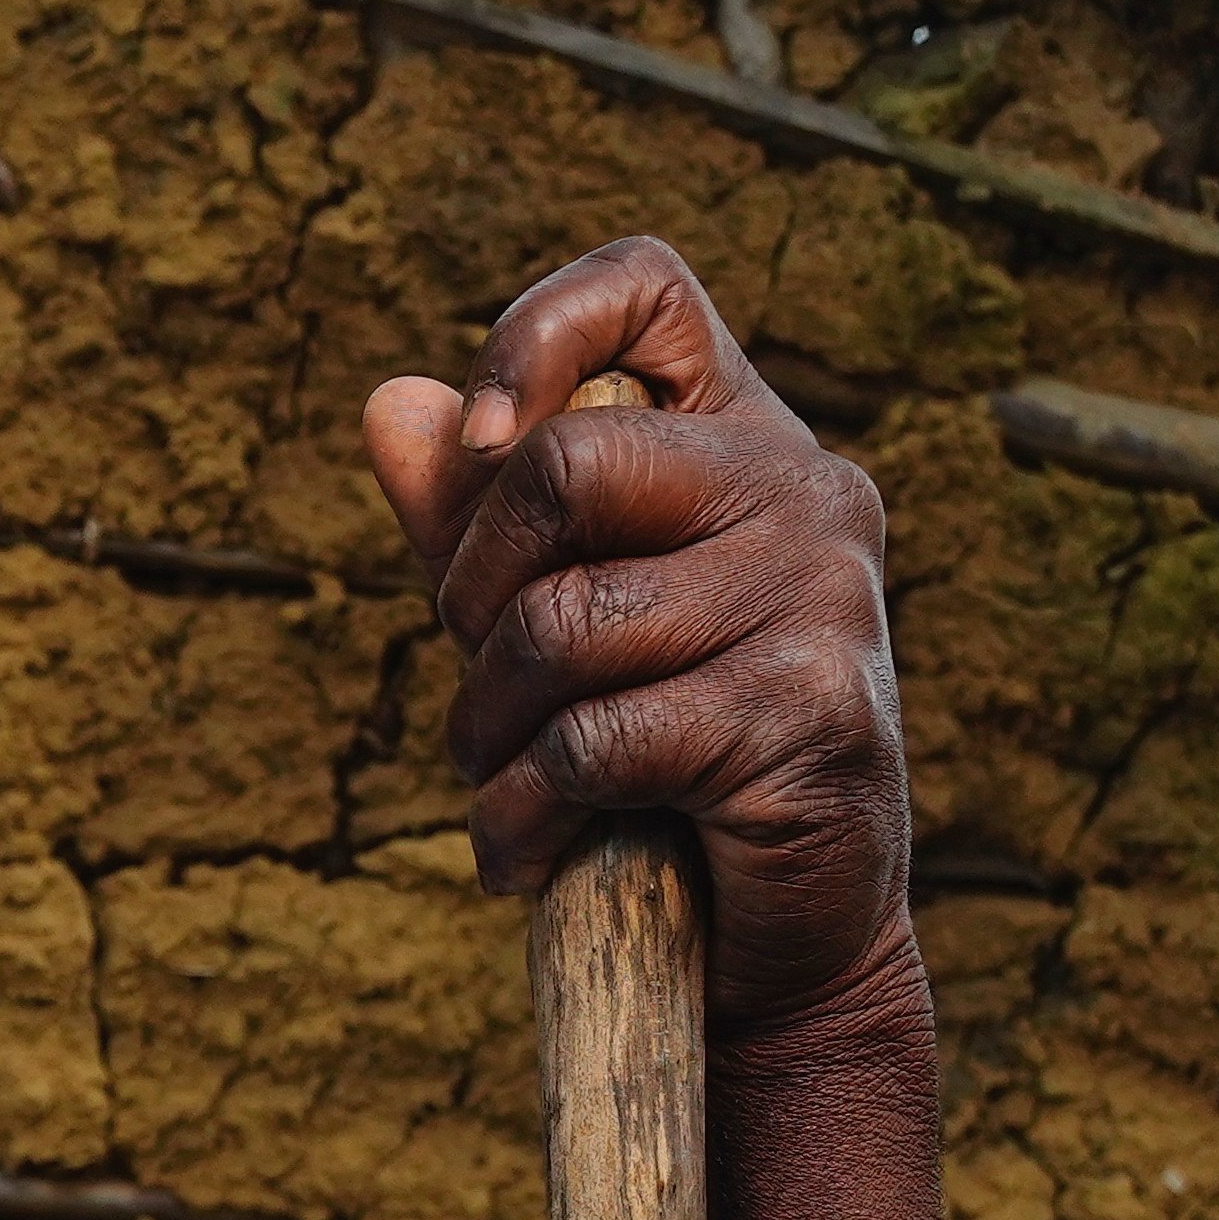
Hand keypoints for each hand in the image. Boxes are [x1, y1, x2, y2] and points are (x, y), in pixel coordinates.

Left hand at [361, 236, 917, 1051]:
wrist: (777, 931)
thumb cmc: (653, 759)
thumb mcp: (546, 623)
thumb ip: (473, 520)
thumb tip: (394, 403)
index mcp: (747, 441)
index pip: (647, 288)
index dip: (536, 334)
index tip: (485, 440)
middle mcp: (808, 493)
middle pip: (565, 470)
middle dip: (471, 598)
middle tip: (484, 688)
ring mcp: (824, 599)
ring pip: (561, 625)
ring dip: (488, 733)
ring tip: (509, 786)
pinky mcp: (809, 715)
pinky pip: (593, 740)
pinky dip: (523, 814)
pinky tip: (532, 851)